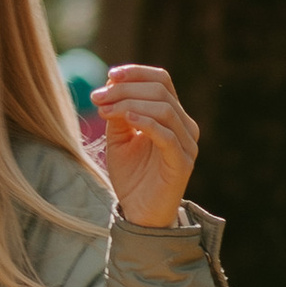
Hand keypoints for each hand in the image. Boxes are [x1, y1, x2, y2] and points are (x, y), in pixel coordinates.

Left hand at [93, 62, 201, 226]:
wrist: (139, 213)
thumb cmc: (132, 176)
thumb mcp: (119, 138)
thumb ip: (118, 113)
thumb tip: (111, 85)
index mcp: (172, 116)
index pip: (162, 81)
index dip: (136, 73)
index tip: (109, 76)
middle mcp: (185, 126)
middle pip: (161, 91)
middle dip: (126, 89)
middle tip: (98, 97)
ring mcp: (187, 144)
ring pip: (164, 109)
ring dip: (130, 103)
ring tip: (104, 109)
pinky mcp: (182, 163)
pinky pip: (167, 136)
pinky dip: (146, 122)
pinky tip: (126, 118)